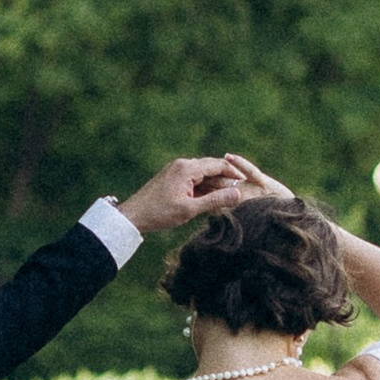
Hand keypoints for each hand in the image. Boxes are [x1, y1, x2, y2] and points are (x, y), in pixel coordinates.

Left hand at [115, 154, 253, 235]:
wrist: (133, 215)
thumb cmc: (160, 213)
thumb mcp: (190, 209)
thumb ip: (215, 201)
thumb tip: (239, 194)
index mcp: (187, 168)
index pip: (218, 165)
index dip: (234, 174)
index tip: (246, 184)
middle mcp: (182, 164)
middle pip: (211, 167)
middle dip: (225, 180)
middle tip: (238, 193)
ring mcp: (176, 169)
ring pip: (202, 173)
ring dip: (214, 184)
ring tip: (225, 199)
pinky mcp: (171, 176)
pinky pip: (193, 178)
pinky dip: (203, 187)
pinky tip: (208, 199)